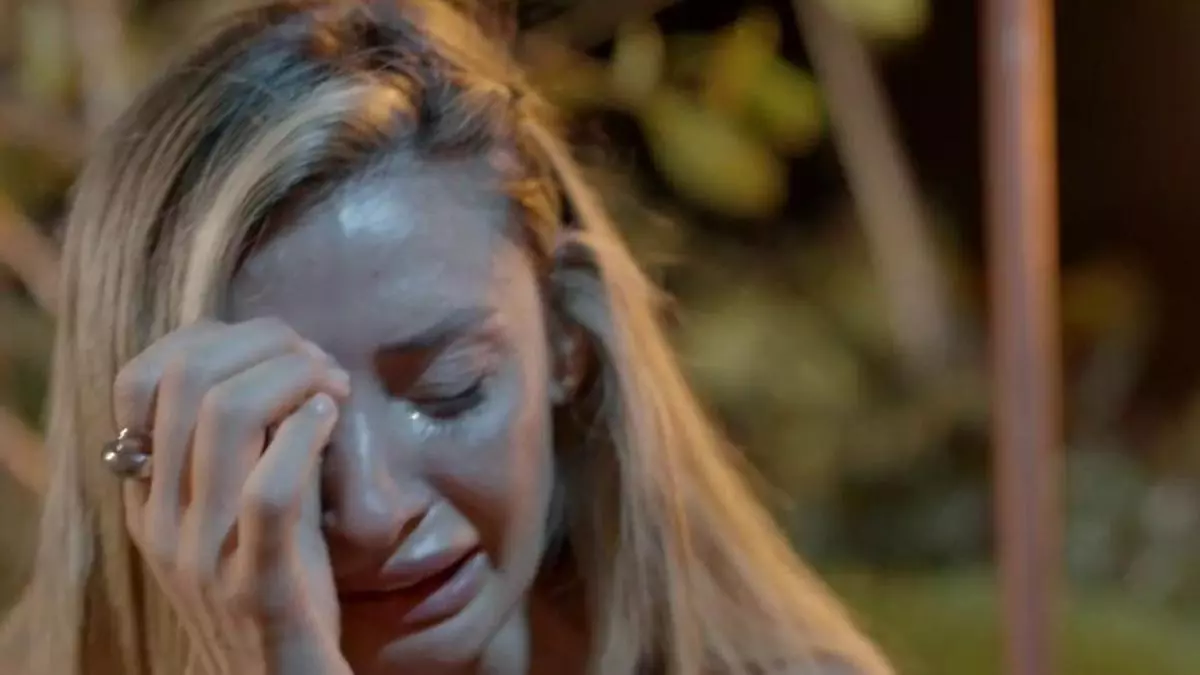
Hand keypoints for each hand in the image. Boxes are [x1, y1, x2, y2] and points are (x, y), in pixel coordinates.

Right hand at [113, 318, 351, 674]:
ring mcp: (203, 555)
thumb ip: (238, 451)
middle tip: (319, 363)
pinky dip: (307, 434)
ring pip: (228, 416)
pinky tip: (332, 419)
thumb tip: (275, 360)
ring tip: (333, 387)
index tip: (277, 349)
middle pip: (189, 379)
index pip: (141, 378)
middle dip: (266, 345)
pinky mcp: (257, 587)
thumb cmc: (278, 589)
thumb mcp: (238, 513)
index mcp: (149, 497)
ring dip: (294, 377)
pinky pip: (270, 490)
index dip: (213, 337)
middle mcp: (161, 521)